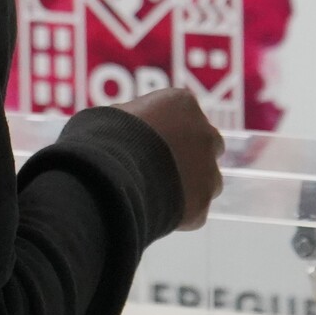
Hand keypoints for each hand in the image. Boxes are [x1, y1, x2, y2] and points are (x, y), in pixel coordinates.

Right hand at [119, 89, 224, 230]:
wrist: (111, 178)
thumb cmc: (106, 138)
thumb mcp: (117, 114)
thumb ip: (136, 117)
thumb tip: (131, 125)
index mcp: (183, 103)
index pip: (184, 113)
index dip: (165, 128)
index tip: (147, 140)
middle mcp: (205, 133)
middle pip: (205, 143)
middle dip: (189, 153)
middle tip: (159, 165)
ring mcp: (209, 171)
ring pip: (207, 178)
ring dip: (189, 184)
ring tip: (154, 191)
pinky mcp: (202, 205)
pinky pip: (194, 208)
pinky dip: (178, 211)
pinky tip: (153, 209)